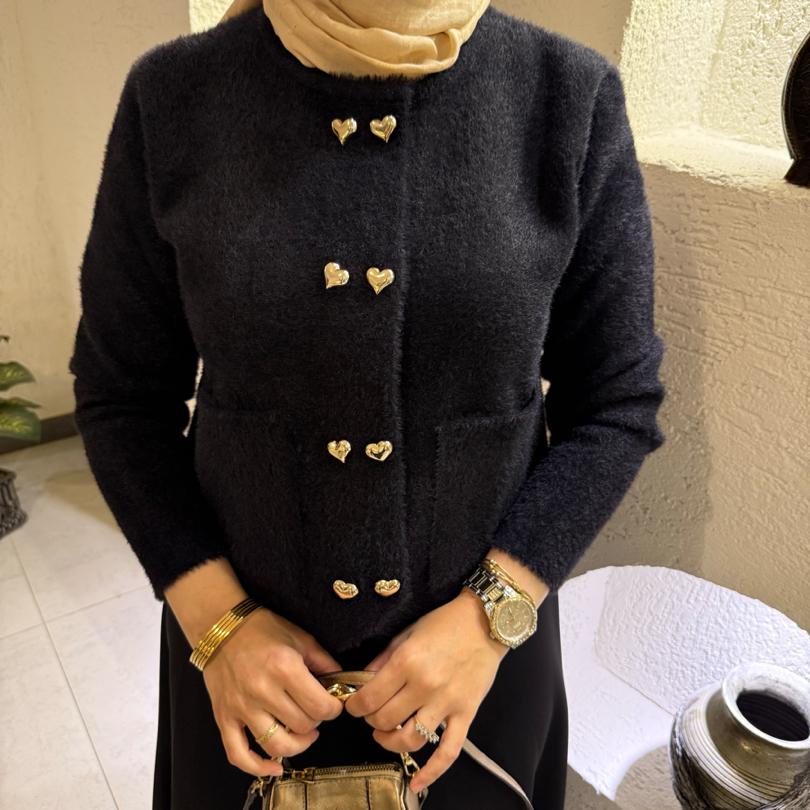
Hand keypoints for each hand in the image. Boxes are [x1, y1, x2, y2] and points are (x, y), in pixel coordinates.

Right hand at [202, 607, 344, 776]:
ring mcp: (241, 707)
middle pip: (302, 726)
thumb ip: (324, 662)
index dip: (333, 709)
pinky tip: (275, 766)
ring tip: (303, 733)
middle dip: (316, 721)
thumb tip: (342, 684)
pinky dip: (258, 767)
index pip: (320, 706)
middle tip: (314, 709)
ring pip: (276, 745)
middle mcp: (262, 691)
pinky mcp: (224, 718)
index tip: (333, 704)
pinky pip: (239, 755)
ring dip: (297, 744)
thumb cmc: (263, 630)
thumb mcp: (301, 639)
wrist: (222, 628)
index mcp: (284, 668)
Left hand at [343, 588, 509, 793]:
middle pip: (385, 720)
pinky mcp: (465, 714)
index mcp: (407, 662)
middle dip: (371, 721)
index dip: (355, 706)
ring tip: (385, 735)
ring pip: (410, 739)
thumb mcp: (407, 633)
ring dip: (390, 743)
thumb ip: (383, 658)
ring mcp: (446, 702)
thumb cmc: (445, 623)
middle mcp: (425, 685)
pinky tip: (417, 782)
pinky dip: (432, 771)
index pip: (370, 697)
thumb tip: (363, 679)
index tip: (354, 706)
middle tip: (371, 714)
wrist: (485, 622)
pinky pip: (448, 751)